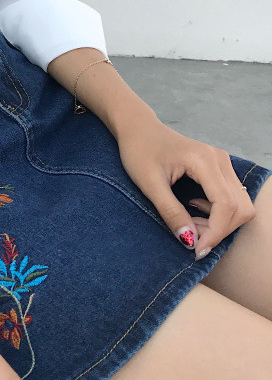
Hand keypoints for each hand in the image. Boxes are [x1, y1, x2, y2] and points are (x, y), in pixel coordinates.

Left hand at [115, 116, 255, 257]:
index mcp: (203, 160)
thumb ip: (170, 212)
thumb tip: (189, 241)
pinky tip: (193, 210)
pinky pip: (232, 197)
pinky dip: (218, 213)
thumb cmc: (139, 151)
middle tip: (190, 237)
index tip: (196, 250)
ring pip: (240, 204)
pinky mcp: (219, 167)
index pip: (226, 205)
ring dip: (219, 223)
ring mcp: (222, 162)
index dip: (215, 232)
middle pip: (240, 207)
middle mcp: (219, 159)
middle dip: (218, 229)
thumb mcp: (149, 184)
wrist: (138, 129)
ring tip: (188, 222)